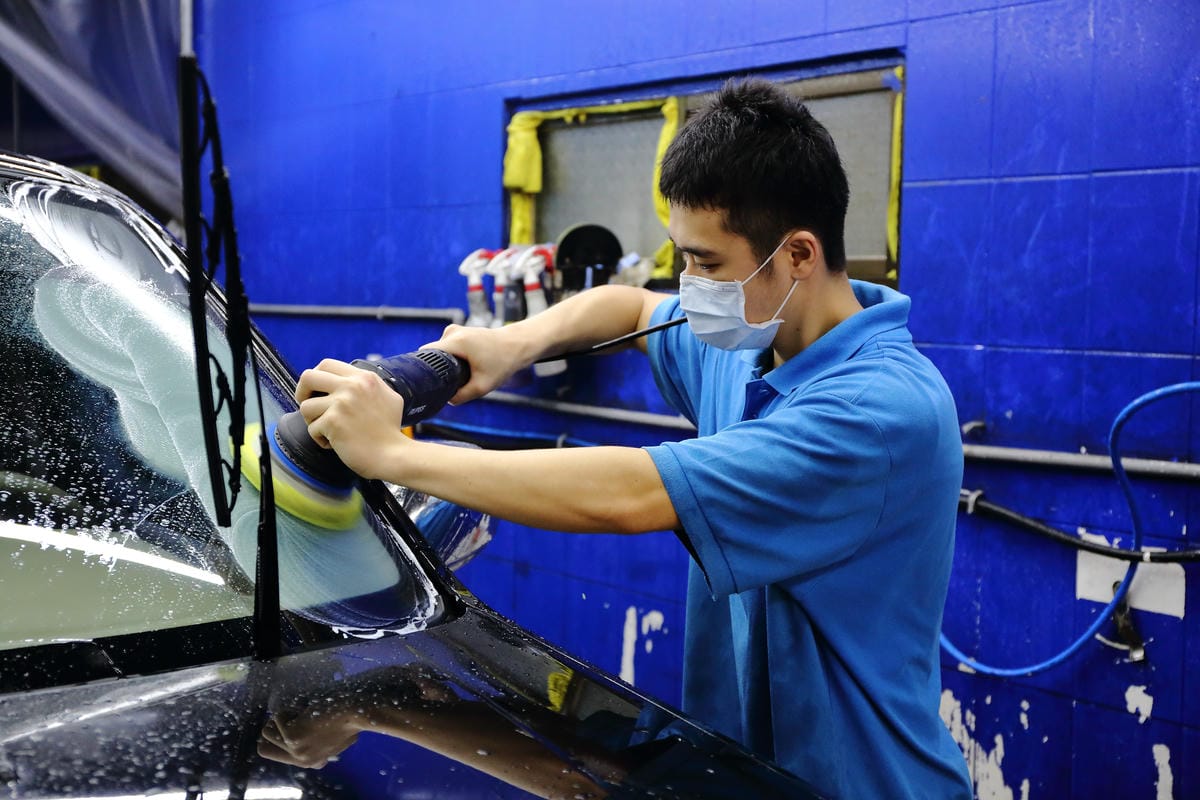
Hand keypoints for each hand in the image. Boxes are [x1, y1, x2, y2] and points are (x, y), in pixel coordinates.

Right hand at [258, 701, 361, 768]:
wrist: (357, 713)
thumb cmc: (349, 720)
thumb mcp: (334, 740)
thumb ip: (318, 745)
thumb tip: (302, 737)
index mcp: (309, 762)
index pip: (273, 754)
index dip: (275, 736)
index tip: (287, 721)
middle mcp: (300, 760)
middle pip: (263, 747)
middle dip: (271, 729)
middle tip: (289, 716)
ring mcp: (295, 751)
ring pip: (267, 730)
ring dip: (282, 716)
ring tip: (302, 710)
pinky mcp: (292, 737)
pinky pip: (277, 716)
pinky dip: (289, 707)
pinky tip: (307, 707)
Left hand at [294, 359, 409, 479]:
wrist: (394, 455)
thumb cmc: (390, 431)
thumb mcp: (389, 397)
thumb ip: (369, 386)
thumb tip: (349, 381)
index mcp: (364, 378)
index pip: (326, 364)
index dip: (316, 378)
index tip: (316, 392)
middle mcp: (352, 386)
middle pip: (308, 377)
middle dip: (301, 393)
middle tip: (310, 408)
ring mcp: (341, 403)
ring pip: (305, 407)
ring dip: (313, 421)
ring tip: (328, 431)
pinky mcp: (333, 422)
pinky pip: (312, 429)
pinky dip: (321, 440)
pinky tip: (336, 444)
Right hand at [423, 323, 533, 404]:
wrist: (517, 345)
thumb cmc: (503, 362)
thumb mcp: (482, 386)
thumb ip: (461, 396)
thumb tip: (446, 399)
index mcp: (456, 341)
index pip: (426, 354)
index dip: (425, 370)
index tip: (431, 383)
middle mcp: (452, 332)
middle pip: (432, 355)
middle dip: (440, 369)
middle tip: (456, 380)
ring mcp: (455, 330)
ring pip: (440, 352)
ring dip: (448, 364)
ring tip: (466, 372)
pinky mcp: (459, 333)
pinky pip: (447, 348)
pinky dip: (453, 358)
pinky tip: (466, 367)